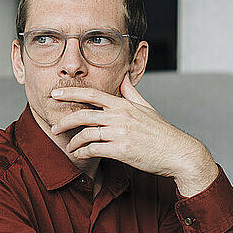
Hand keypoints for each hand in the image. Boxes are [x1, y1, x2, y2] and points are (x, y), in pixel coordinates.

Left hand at [50, 74, 218, 196]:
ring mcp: (120, 133)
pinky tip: (79, 155)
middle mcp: (120, 117)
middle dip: (64, 121)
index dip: (71, 93)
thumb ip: (131, 92)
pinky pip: (94, 150)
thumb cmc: (162, 132)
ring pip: (86, 134)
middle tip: (53, 128)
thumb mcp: (147, 107)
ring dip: (73, 142)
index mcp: (123, 105)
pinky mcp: (121, 150)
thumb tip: (124, 77)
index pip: (91, 94)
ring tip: (69, 148)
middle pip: (83, 114)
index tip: (55, 93)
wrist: (179, 153)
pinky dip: (83, 153)